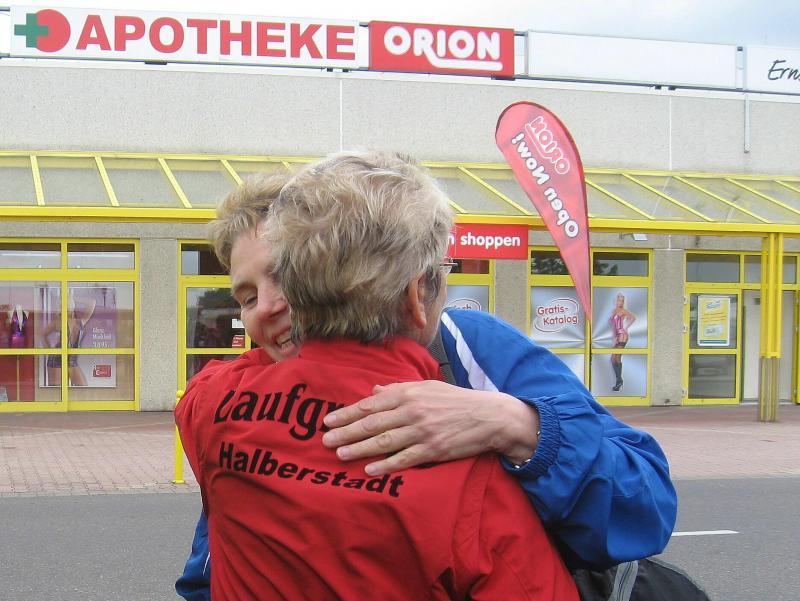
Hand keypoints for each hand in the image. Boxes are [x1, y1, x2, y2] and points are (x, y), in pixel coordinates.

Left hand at [321, 380, 539, 474]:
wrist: (488, 416)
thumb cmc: (455, 401)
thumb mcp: (427, 387)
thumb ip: (399, 389)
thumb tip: (374, 391)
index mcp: (409, 393)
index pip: (371, 404)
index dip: (347, 413)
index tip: (328, 420)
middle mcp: (412, 411)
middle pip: (372, 423)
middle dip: (346, 432)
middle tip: (326, 440)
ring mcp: (422, 431)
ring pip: (384, 441)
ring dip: (360, 449)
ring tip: (341, 454)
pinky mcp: (433, 450)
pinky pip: (404, 459)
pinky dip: (386, 465)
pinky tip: (370, 470)